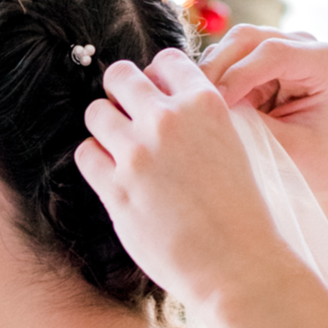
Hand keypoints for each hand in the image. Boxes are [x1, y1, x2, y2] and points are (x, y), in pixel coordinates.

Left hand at [76, 49, 291, 312]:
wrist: (237, 265)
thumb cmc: (241, 214)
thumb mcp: (234, 147)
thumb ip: (200, 120)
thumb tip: (165, 104)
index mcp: (205, 104)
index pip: (164, 61)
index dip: (157, 79)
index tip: (157, 99)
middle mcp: (168, 120)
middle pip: (120, 76)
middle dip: (121, 94)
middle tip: (129, 119)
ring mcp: (138, 153)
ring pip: (96, 112)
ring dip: (105, 128)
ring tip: (121, 152)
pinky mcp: (115, 188)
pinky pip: (85, 154)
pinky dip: (95, 162)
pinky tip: (114, 178)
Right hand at [199, 26, 327, 206]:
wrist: (320, 168)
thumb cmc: (316, 164)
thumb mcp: (291, 151)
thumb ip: (257, 127)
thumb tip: (217, 110)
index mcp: (326, 62)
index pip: (274, 53)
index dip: (240, 74)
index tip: (217, 104)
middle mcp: (302, 45)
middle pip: (247, 39)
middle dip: (216, 68)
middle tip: (191, 102)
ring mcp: (277, 47)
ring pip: (229, 45)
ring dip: (208, 74)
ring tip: (192, 107)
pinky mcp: (255, 59)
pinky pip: (222, 60)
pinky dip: (207, 80)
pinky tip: (199, 106)